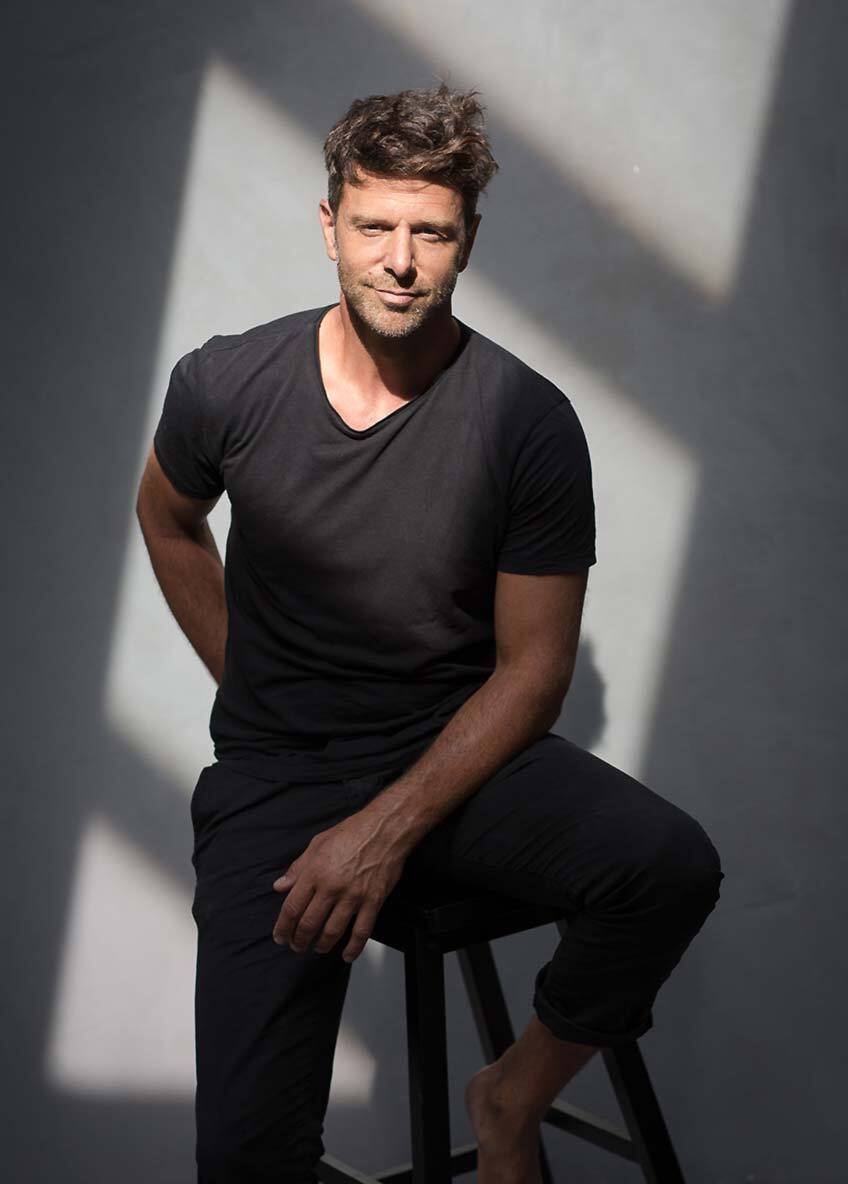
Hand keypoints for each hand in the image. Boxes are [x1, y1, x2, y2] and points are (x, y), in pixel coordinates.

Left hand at [271, 809, 407, 961]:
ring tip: (318, 948)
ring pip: (332, 931)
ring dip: (322, 945)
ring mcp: (353, 896)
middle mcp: (331, 887)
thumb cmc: (352, 832)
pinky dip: (353, 947)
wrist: (385, 829)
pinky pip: (361, 931)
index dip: (283, 927)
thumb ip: (298, 868)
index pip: (292, 907)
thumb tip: (280, 886)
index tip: (280, 936)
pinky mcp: (372, 901)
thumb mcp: (317, 843)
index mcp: (315, 872)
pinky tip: (347, 955)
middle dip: (299, 940)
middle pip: (309, 923)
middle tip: (296, 946)